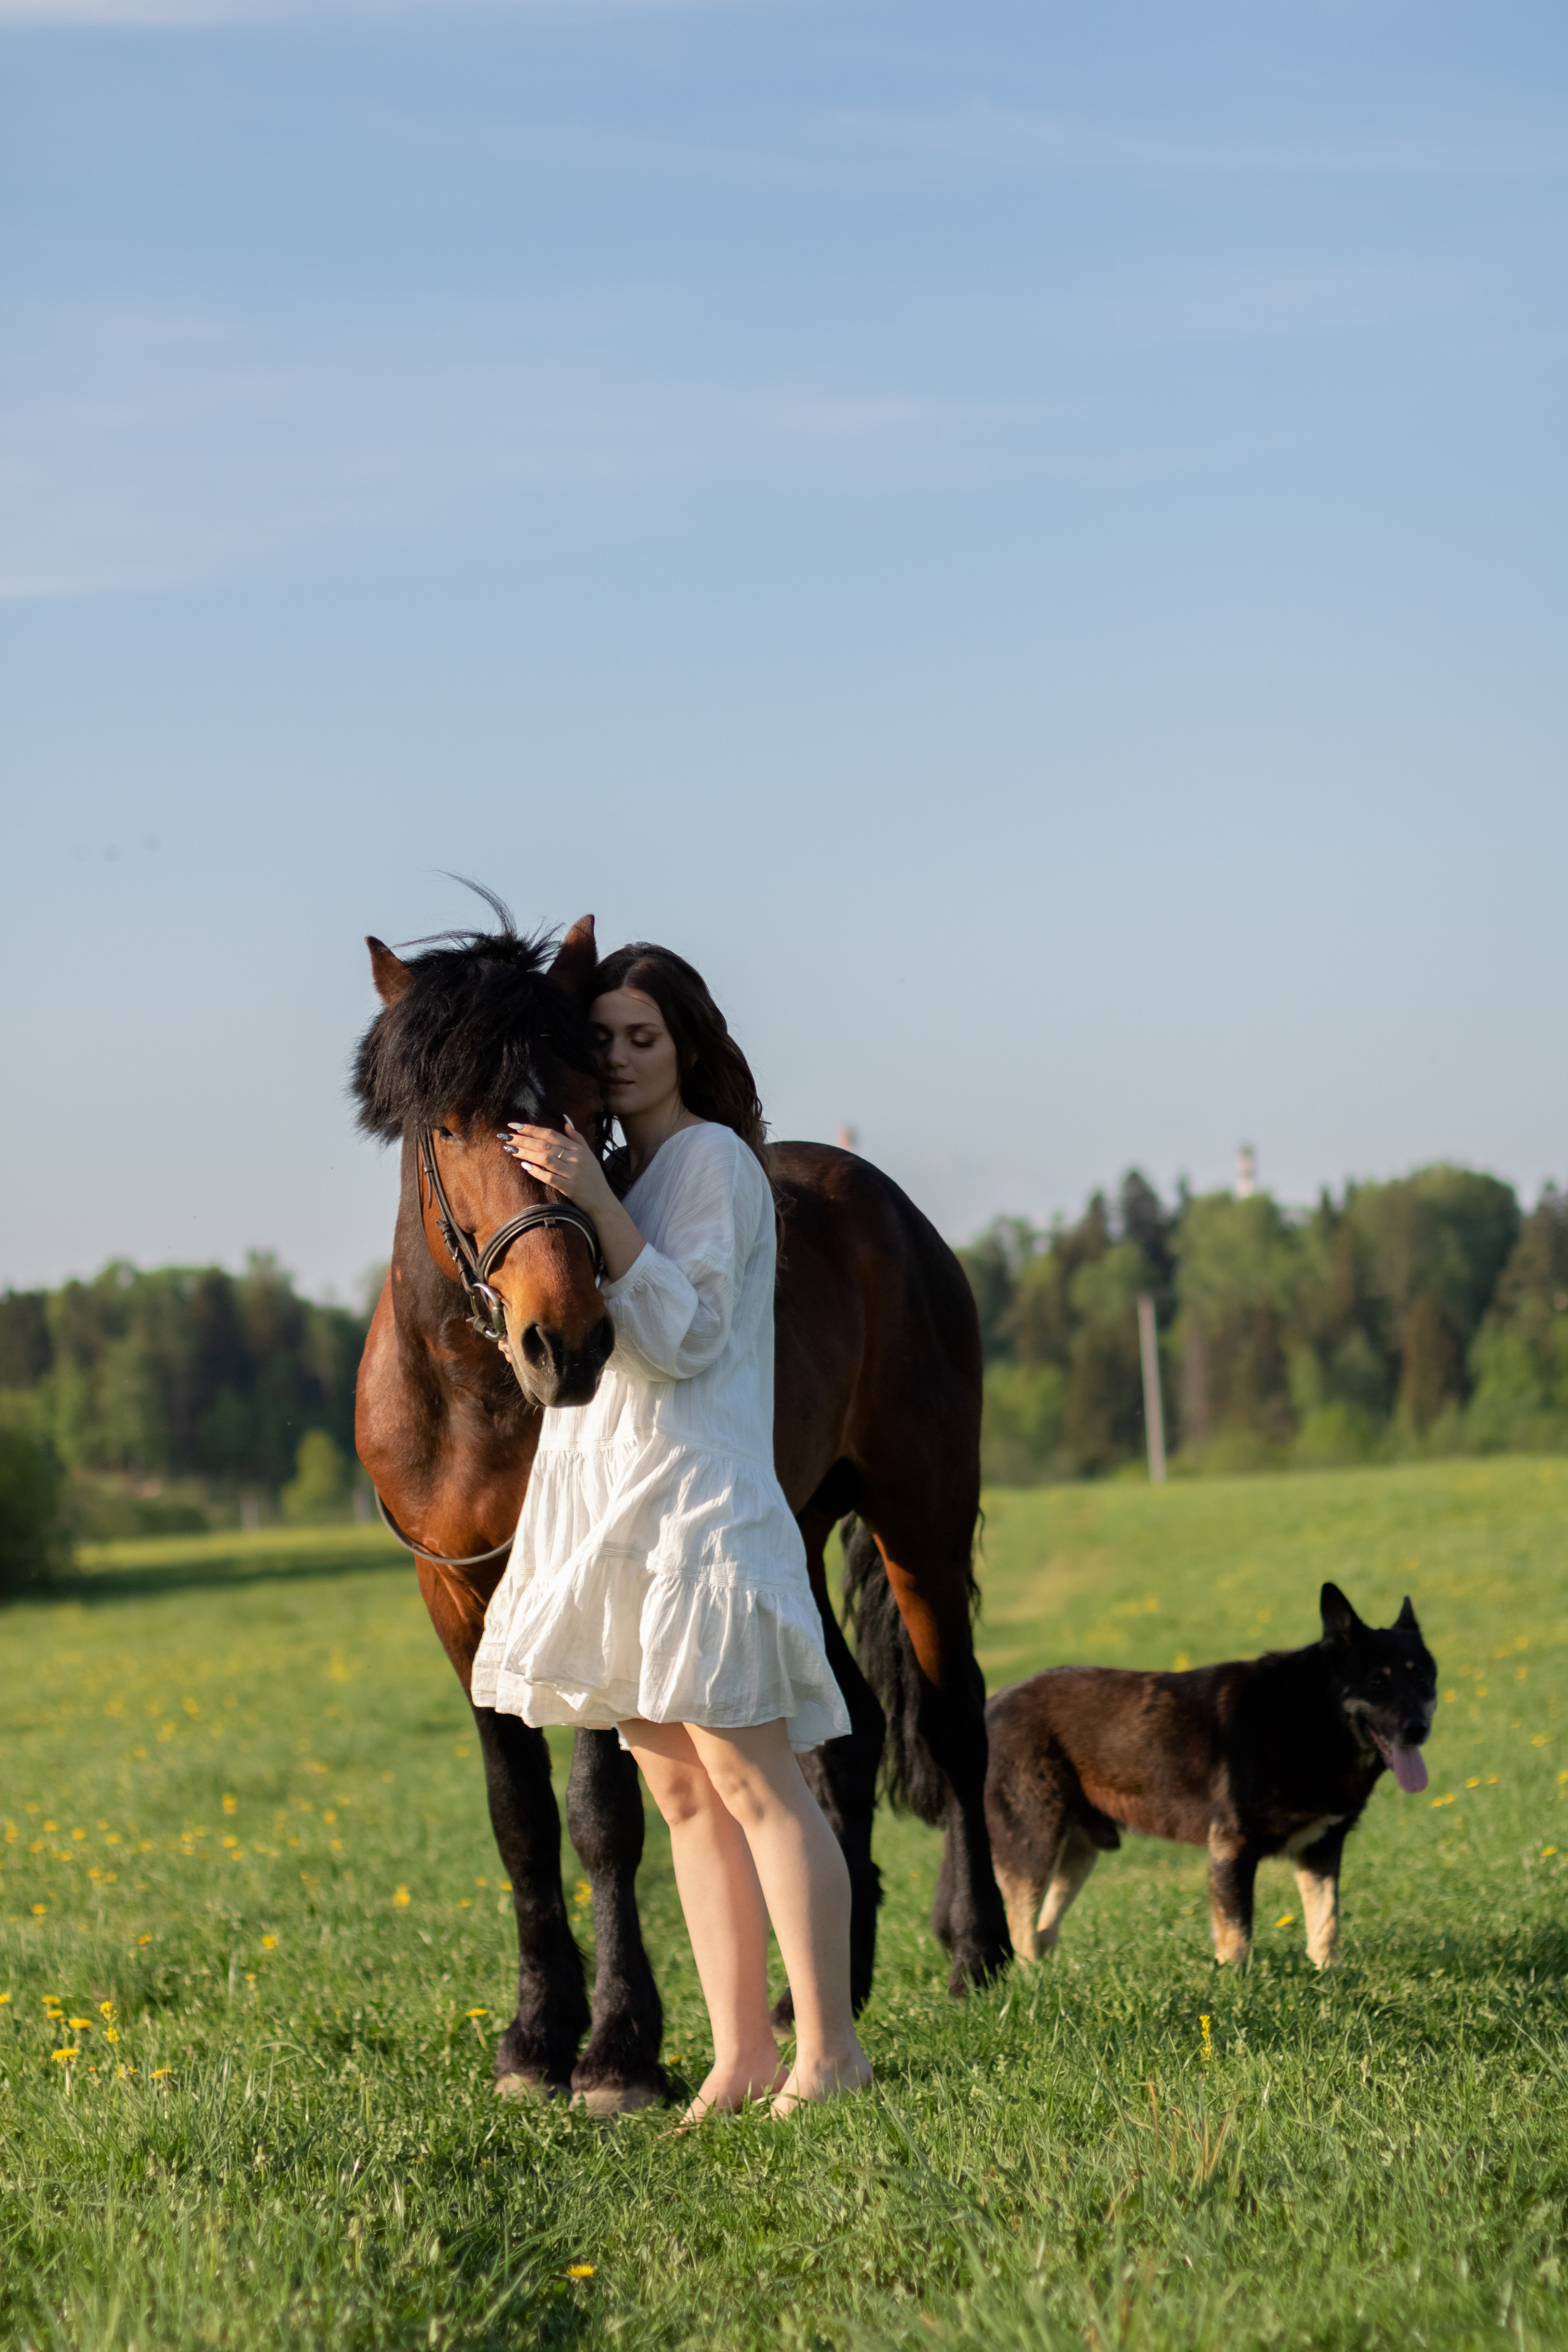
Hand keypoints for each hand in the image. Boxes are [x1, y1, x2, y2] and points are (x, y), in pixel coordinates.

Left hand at [500, 1117, 618, 1220]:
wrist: (603, 1202)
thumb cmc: (594, 1178)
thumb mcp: (588, 1154)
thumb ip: (576, 1137)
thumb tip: (565, 1120)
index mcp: (578, 1149)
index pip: (552, 1135)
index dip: (533, 1129)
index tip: (516, 1125)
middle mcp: (576, 1159)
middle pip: (546, 1145)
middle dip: (524, 1140)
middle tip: (507, 1137)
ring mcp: (573, 1173)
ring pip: (546, 1159)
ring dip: (526, 1153)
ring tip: (511, 1149)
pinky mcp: (569, 1188)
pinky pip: (550, 1177)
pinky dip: (536, 1171)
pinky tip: (525, 1166)